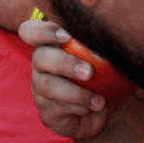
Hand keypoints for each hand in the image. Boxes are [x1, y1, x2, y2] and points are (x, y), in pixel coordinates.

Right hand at [19, 13, 111, 141]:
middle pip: (39, 57)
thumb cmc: (105, 77)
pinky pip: (56, 107)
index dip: (42, 31)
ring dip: (76, 92)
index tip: (66, 37)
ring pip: (47, 85)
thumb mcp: (107, 61)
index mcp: (52, 45)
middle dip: (64, 63)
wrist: (105, 110)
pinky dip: (78, 108)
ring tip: (99, 101)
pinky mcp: (47, 110)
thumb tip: (112, 40)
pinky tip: (92, 109)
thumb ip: (103, 49)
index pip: (31, 31)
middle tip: (89, 73)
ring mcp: (40, 88)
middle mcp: (42, 65)